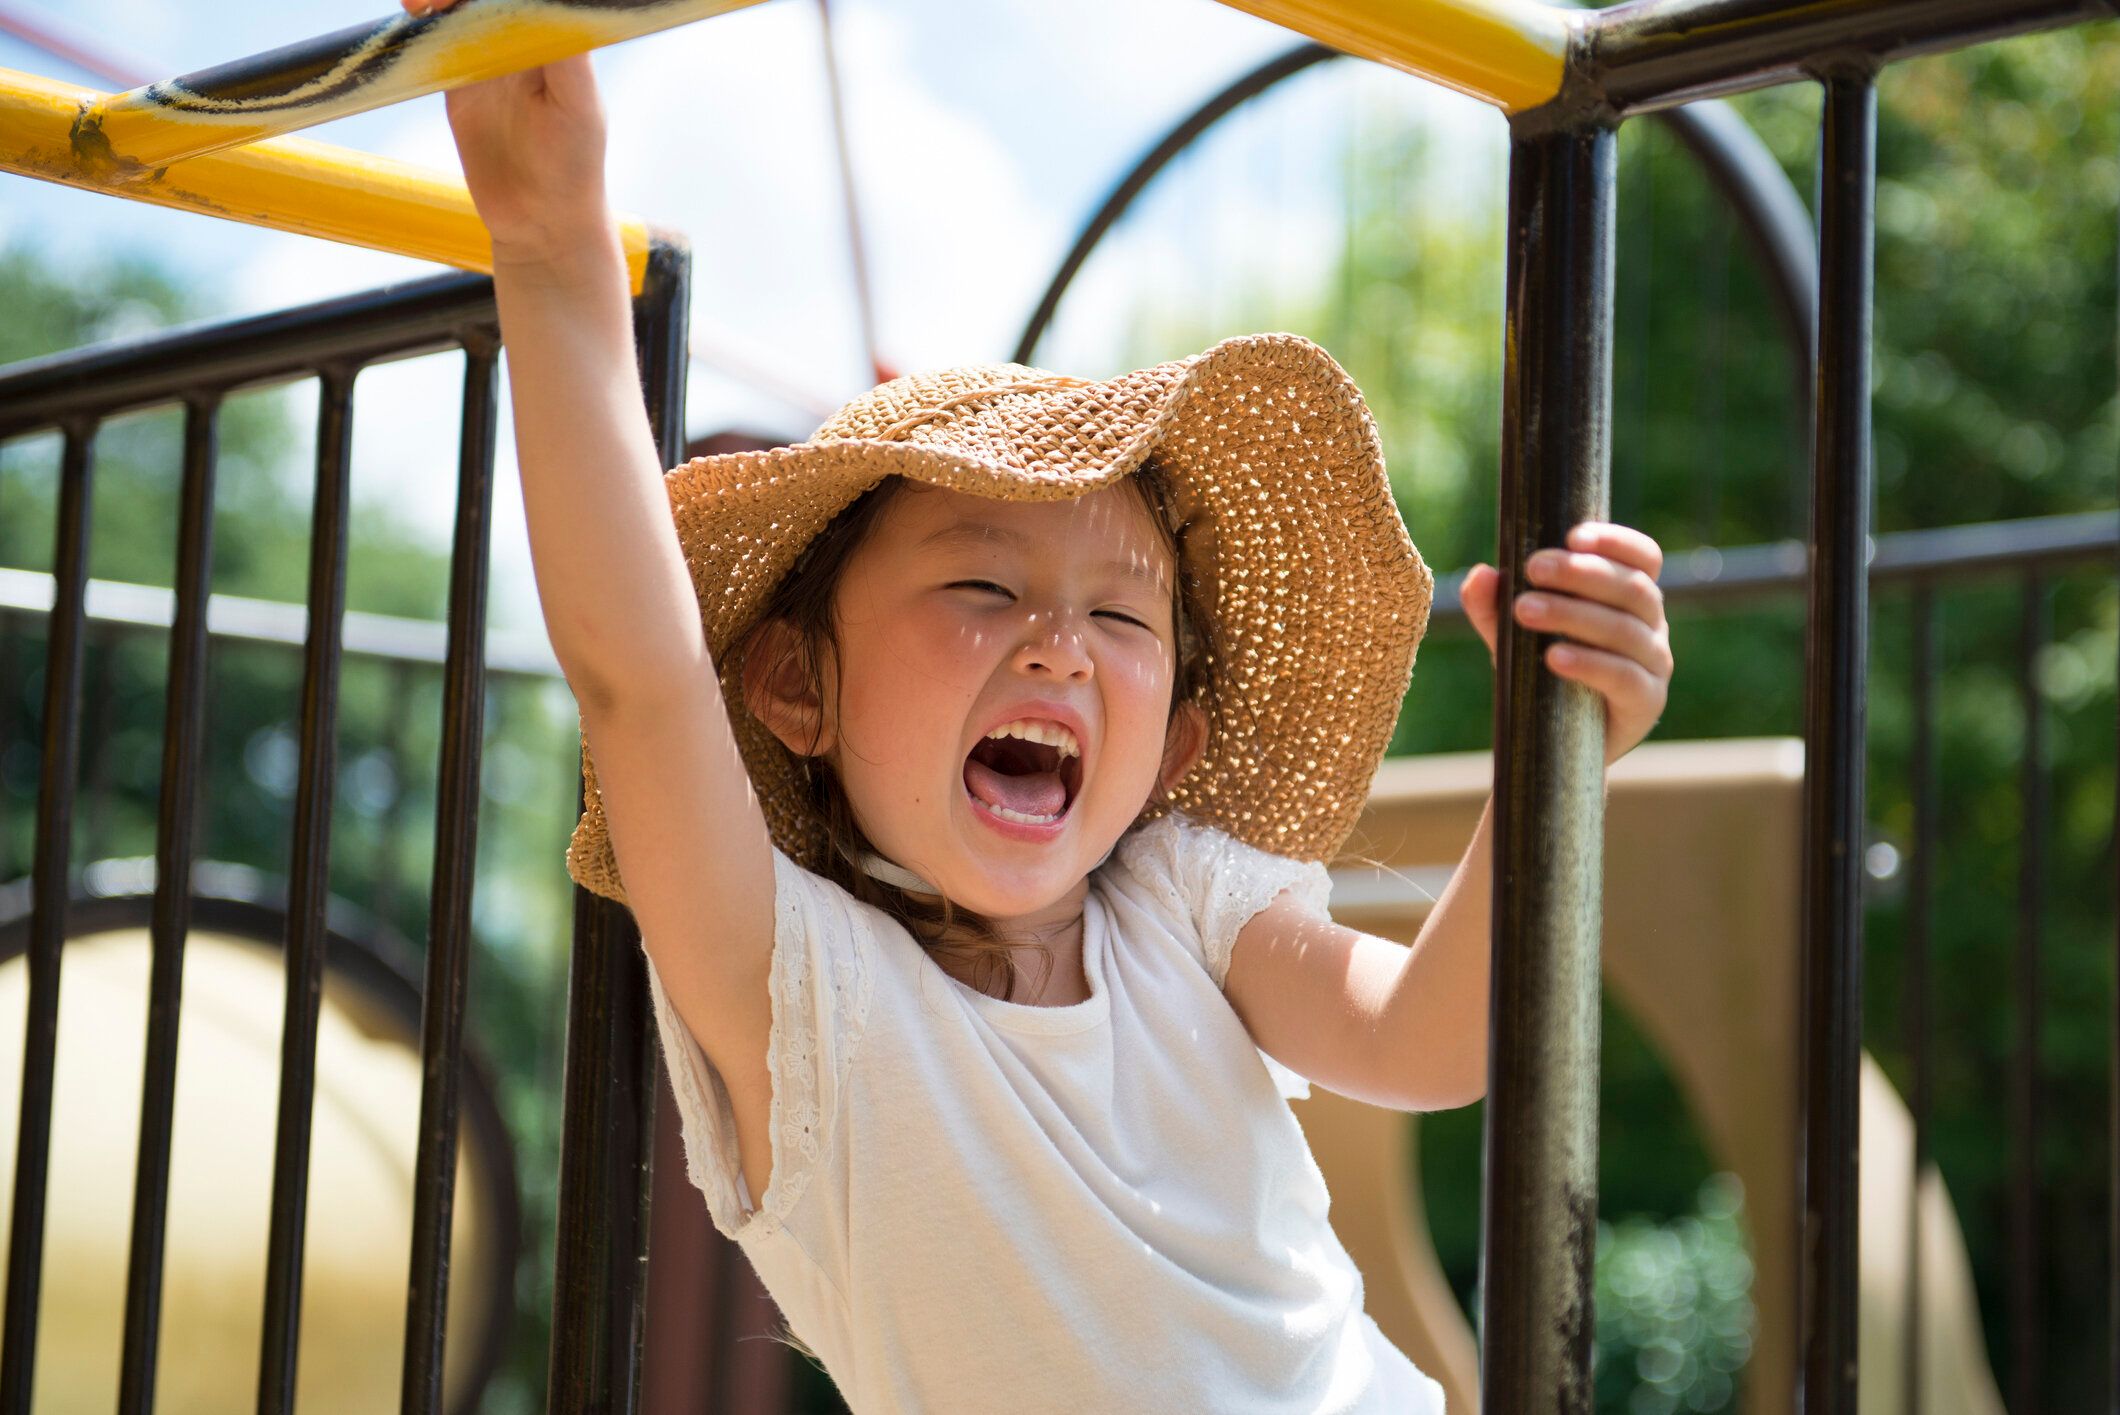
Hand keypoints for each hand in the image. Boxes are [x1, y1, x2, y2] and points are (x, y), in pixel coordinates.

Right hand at [401, 0, 615, 269]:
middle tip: (436, 2)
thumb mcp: (579, 109)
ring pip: (459, 9)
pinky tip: (411, 19)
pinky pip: (436, 40)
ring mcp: (490, 58)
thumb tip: (559, 6)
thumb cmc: (575, 168)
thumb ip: (568, 54)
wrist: (541, 223)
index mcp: (560, 37)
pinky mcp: (460, 82)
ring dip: (438, 0)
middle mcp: (526, 40)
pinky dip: (421, 25)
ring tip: (418, 6)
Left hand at [1459, 522, 1672, 766]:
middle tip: (1533, 568)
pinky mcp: (1647, 704)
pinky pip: (1625, 678)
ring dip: (1574, 615)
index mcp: (1630, 598)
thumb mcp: (1513, 639)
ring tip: (1524, 611)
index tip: (1573, 535)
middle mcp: (1652, 626)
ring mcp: (1655, 665)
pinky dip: (1589, 664)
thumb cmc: (1541, 677)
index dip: (1616, 542)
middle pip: (1633, 588)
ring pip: (1626, 630)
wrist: (1555, 748)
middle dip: (1581, 573)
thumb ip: (1493, 608)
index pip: (1643, 558)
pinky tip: (1554, 657)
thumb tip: (1480, 575)